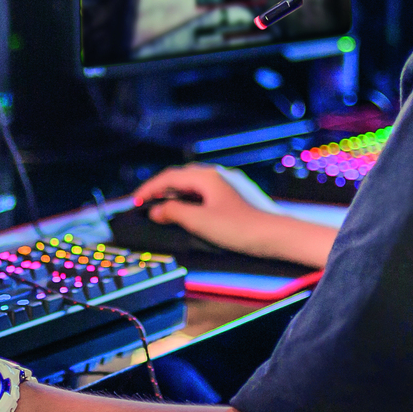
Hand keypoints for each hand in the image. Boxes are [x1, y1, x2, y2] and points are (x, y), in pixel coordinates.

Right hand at [129, 165, 333, 267]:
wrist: (277, 236)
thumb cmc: (241, 228)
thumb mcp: (200, 222)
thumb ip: (174, 213)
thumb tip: (156, 210)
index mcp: (207, 177)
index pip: (169, 177)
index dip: (149, 189)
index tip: (134, 201)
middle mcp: (218, 175)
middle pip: (182, 178)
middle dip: (161, 189)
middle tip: (145, 203)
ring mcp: (230, 185)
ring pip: (195, 185)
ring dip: (176, 195)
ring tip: (163, 208)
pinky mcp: (238, 197)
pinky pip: (207, 193)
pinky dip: (191, 200)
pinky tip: (190, 213)